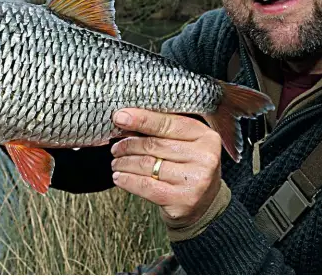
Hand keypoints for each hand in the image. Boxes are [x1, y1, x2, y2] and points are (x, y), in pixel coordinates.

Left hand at [110, 109, 221, 227]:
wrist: (205, 205)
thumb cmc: (189, 168)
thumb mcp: (186, 144)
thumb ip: (163, 130)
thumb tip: (126, 120)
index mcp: (206, 136)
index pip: (167, 123)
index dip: (141, 119)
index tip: (119, 117)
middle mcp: (205, 157)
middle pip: (154, 144)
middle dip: (128, 145)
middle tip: (115, 147)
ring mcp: (195, 180)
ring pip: (147, 165)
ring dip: (124, 163)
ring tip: (116, 162)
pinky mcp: (183, 200)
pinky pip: (146, 186)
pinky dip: (127, 180)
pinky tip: (119, 177)